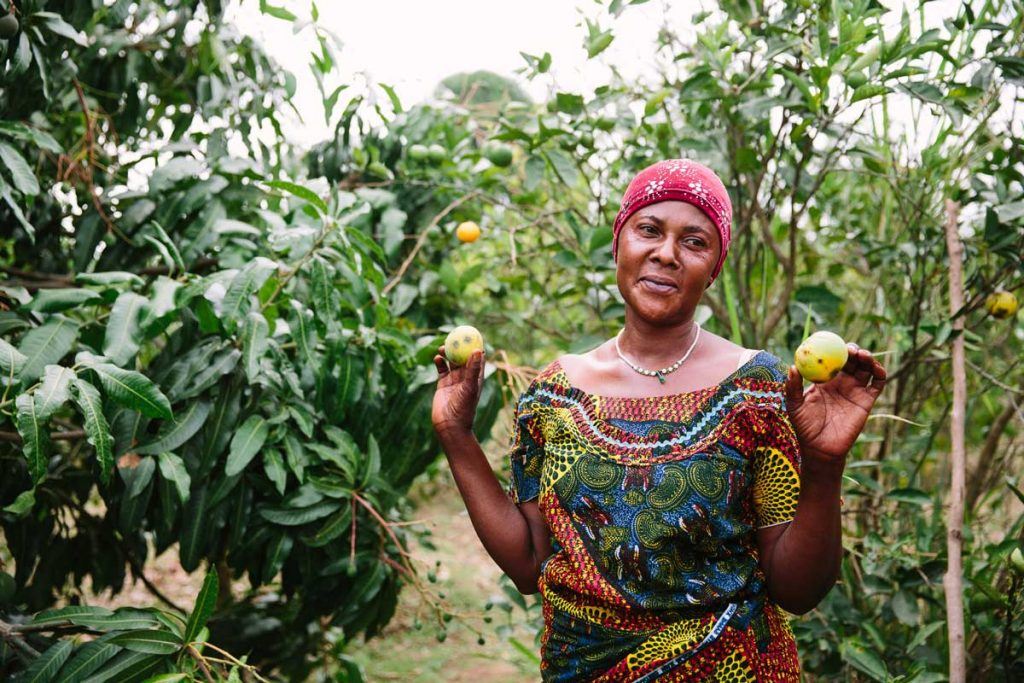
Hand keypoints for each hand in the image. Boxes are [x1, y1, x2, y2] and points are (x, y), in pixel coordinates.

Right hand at [432, 344, 485, 436]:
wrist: (449, 425)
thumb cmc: (463, 408)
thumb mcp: (469, 387)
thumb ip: (473, 369)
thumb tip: (478, 350)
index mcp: (476, 377)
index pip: (478, 358)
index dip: (476, 345)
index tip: (472, 334)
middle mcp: (466, 377)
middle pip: (464, 357)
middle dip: (460, 346)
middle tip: (454, 336)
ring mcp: (454, 380)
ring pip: (451, 361)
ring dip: (448, 353)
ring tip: (442, 347)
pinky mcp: (443, 384)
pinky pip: (441, 369)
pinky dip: (439, 362)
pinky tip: (437, 358)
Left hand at [783, 343, 886, 464]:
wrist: (820, 448)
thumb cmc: (804, 427)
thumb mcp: (794, 406)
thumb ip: (793, 387)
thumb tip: (793, 367)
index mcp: (824, 380)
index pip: (832, 359)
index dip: (835, 349)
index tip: (833, 343)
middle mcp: (841, 382)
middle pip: (851, 360)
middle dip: (852, 350)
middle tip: (850, 349)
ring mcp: (855, 390)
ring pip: (866, 368)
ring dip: (867, 358)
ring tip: (862, 355)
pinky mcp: (867, 400)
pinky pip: (877, 383)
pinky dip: (880, 373)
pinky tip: (876, 368)